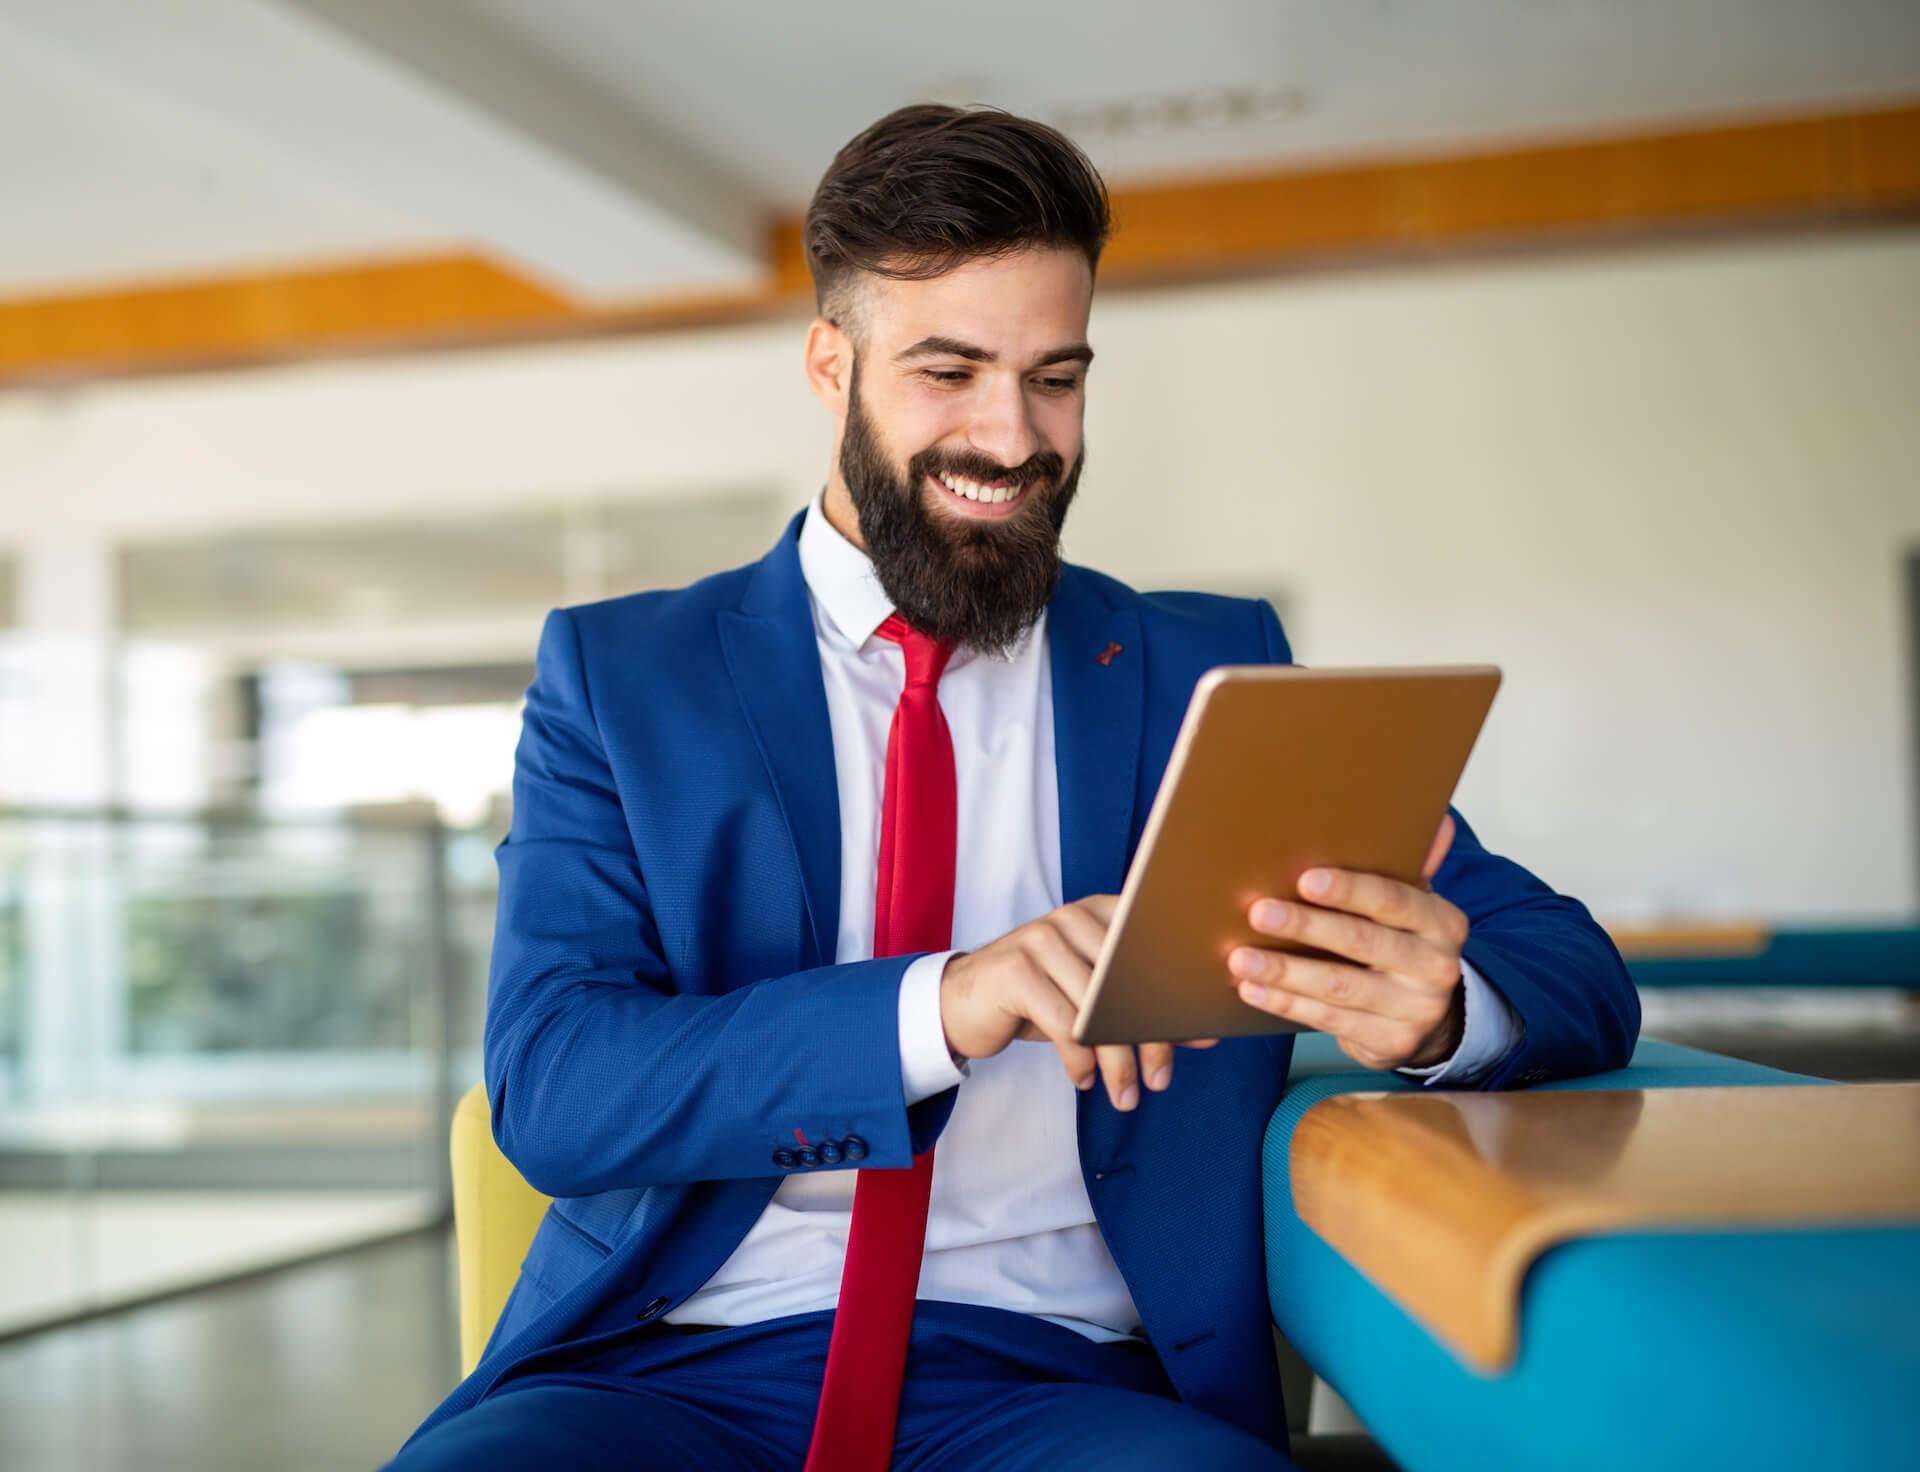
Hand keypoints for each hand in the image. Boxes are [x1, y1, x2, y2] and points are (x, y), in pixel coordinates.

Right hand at [940, 895, 1216, 1111]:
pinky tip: (1084, 1080)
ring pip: (1098, 1010)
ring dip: (1116, 1061)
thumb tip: (1204, 1034)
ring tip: (1125, 1096)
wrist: (961, 1001)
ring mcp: (1041, 939)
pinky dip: (1079, 1061)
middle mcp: (1073, 917)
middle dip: (1151, 1039)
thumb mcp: (1092, 1001)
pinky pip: (1064, 1026)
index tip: (1197, 1034)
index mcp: (1101, 913)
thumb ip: (1142, 1008)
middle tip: (1160, 1080)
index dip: (1176, 994)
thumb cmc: (1037, 999)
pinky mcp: (1016, 970)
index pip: (1153, 951)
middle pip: (1129, 984)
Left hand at [1229, 815, 1468, 1071]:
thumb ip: (1410, 868)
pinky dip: (1285, 1003)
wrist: (1430, 1019)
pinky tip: (1252, 989)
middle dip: (1306, 925)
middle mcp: (1436, 966)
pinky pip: (1328, 1019)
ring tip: (1240, 957)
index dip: (1349, 890)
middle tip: (1258, 911)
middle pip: (1362, 942)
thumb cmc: (1403, 945)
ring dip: (1284, 970)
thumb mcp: (1413, 908)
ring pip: (1339, 986)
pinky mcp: (1390, 1043)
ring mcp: (1415, 1009)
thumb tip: (1438, 822)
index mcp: (1442, 922)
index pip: (1394, 900)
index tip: (1304, 879)